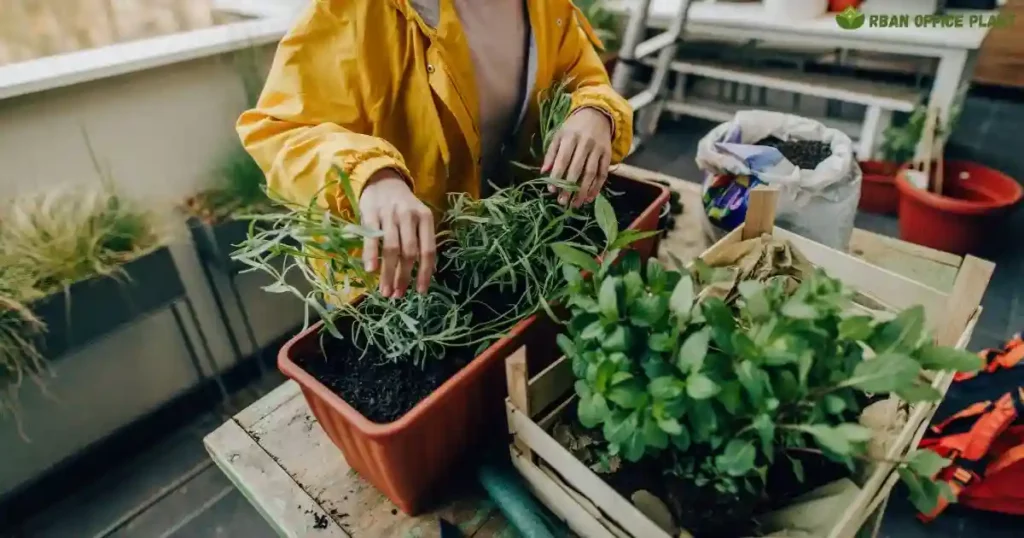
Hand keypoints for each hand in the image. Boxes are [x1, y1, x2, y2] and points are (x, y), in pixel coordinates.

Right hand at [360, 169, 435, 296]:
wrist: (382, 180)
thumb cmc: (402, 206)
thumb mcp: (417, 218)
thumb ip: (421, 241)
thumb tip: (427, 273)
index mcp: (425, 218)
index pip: (428, 250)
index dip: (425, 273)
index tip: (421, 291)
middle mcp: (409, 215)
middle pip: (409, 252)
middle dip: (404, 277)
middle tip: (398, 295)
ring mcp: (389, 214)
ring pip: (391, 249)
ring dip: (388, 273)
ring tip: (386, 291)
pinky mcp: (371, 213)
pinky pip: (371, 238)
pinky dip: (371, 256)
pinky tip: (371, 271)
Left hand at [542, 107, 612, 207]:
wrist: (597, 114)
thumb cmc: (573, 127)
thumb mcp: (559, 135)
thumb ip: (551, 153)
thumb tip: (543, 172)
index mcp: (570, 137)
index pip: (563, 160)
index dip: (557, 175)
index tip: (552, 190)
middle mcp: (585, 143)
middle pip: (577, 169)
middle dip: (569, 187)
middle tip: (562, 202)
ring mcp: (598, 149)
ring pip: (591, 173)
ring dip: (583, 191)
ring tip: (576, 204)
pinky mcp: (608, 154)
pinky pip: (603, 173)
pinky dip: (597, 187)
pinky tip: (590, 197)